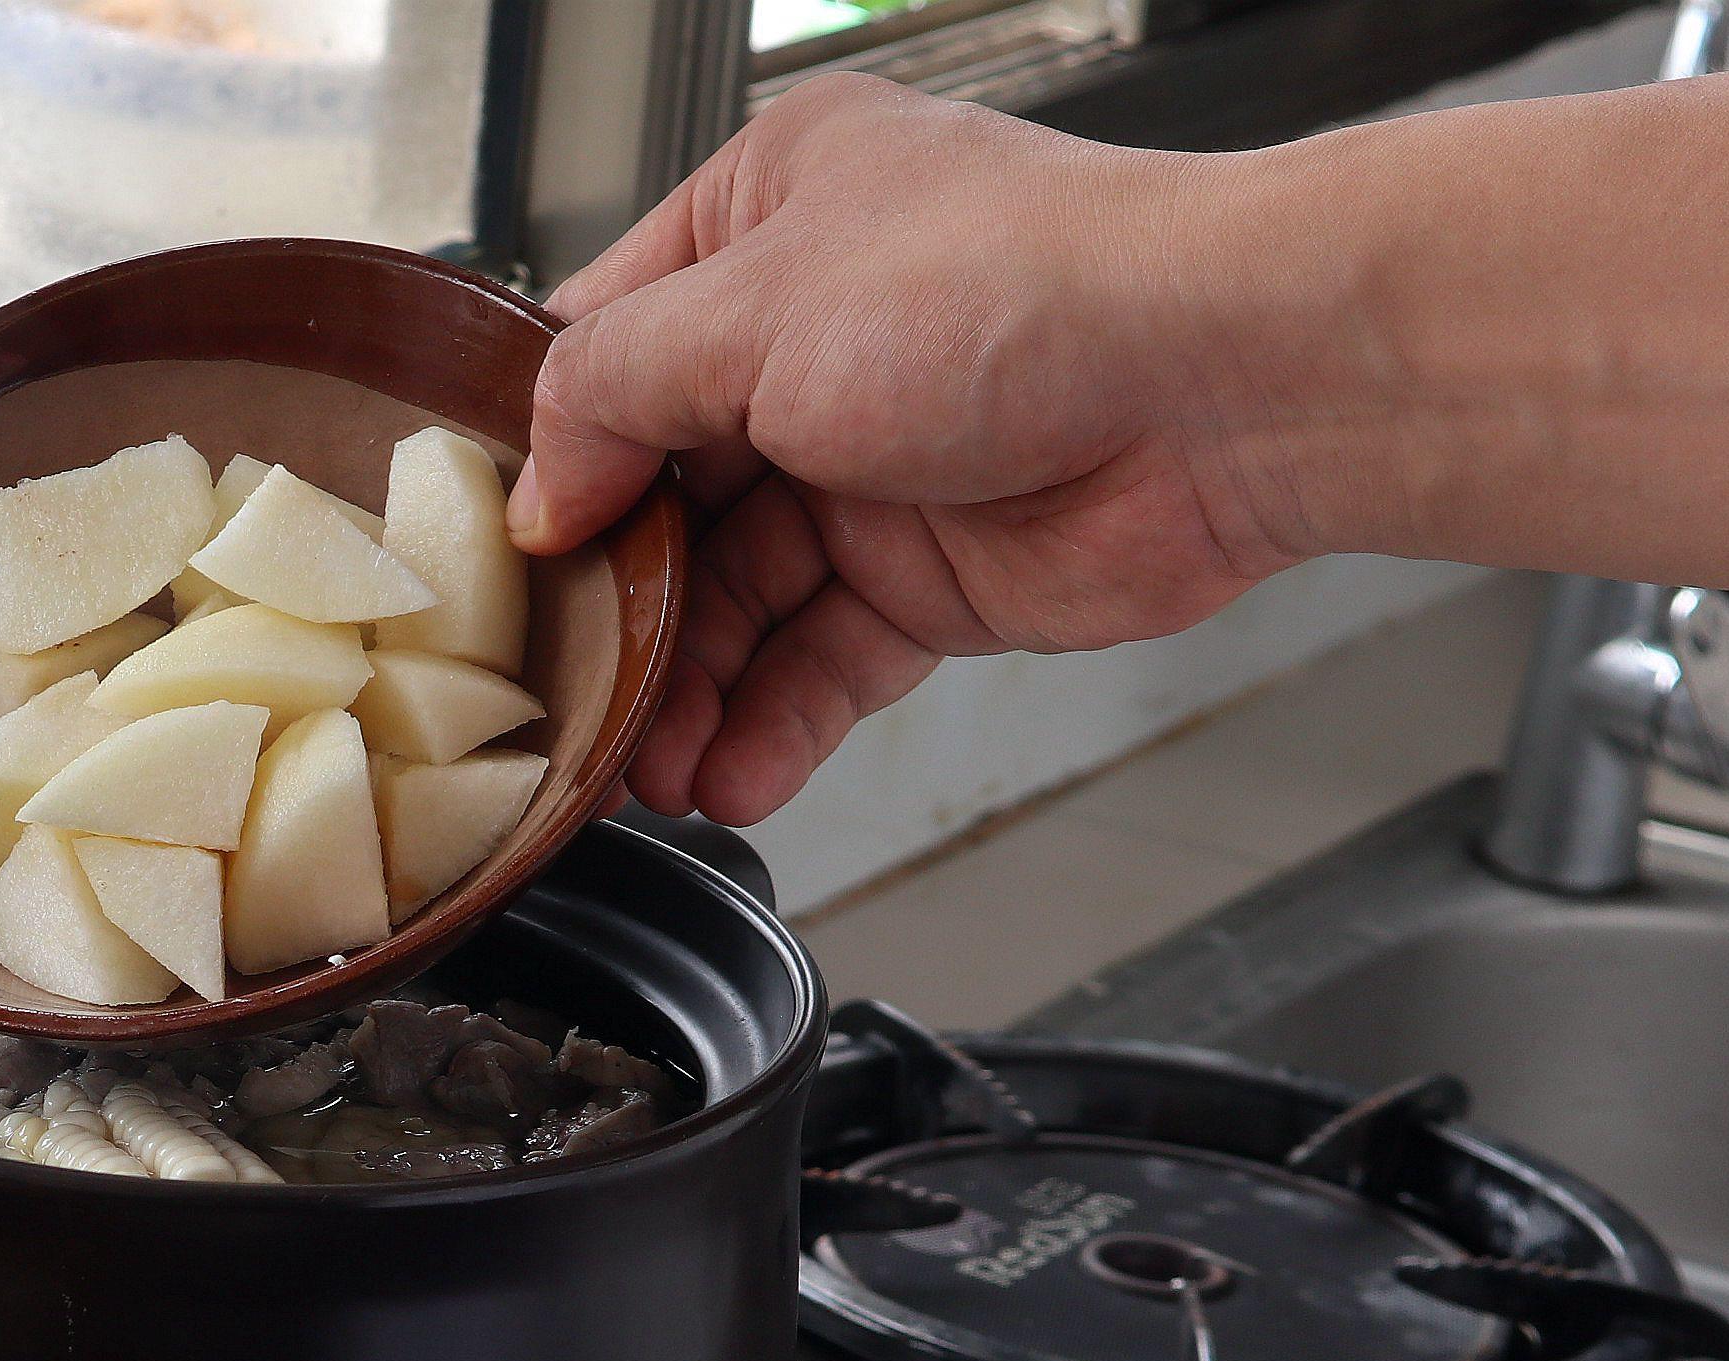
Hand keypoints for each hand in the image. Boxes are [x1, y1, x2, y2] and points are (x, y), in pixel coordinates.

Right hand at [510, 79, 1308, 825]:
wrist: (1221, 385)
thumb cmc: (1023, 291)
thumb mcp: (755, 312)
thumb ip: (614, 396)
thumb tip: (540, 488)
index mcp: (764, 219)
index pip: (605, 348)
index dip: (551, 457)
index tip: (507, 554)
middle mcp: (811, 336)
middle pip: (661, 495)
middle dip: (618, 607)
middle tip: (573, 693)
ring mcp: (872, 463)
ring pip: (736, 598)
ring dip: (688, 691)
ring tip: (652, 767)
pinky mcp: (932, 575)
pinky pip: (821, 662)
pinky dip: (772, 723)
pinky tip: (732, 773)